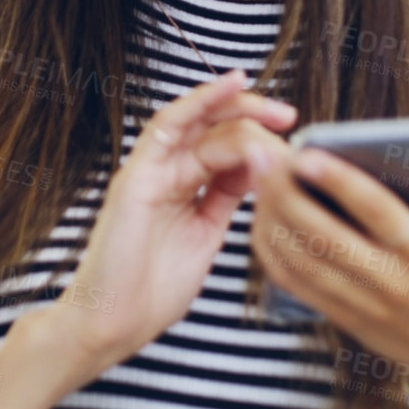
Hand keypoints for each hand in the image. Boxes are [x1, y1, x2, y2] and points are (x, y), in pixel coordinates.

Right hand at [49, 69, 297, 373]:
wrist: (114, 322)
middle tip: (290, 117)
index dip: (258, 137)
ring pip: (196, 120)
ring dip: (234, 104)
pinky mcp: (138, 174)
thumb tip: (260, 168)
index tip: (294, 137)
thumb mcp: (205, 236)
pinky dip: (200, 101)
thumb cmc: (153, 291)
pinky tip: (231, 85)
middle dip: (253, 116)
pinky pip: (169, 126)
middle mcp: (166, 172)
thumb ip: (225, 200)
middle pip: (212, 127)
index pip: (223, 147)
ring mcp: (150, 170)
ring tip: (270, 106)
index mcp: (183, 188)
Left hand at [243, 136, 408, 383]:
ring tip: (258, 182)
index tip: (307, 154)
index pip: (379, 213)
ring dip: (272, 221)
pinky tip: (262, 221)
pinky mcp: (345, 318)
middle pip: (327, 238)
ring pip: (304, 263)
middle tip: (265, 159)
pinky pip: (298, 286)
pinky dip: (273, 254)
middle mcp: (393, 281)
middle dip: (287, 196)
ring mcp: (365, 303)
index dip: (340, 183)